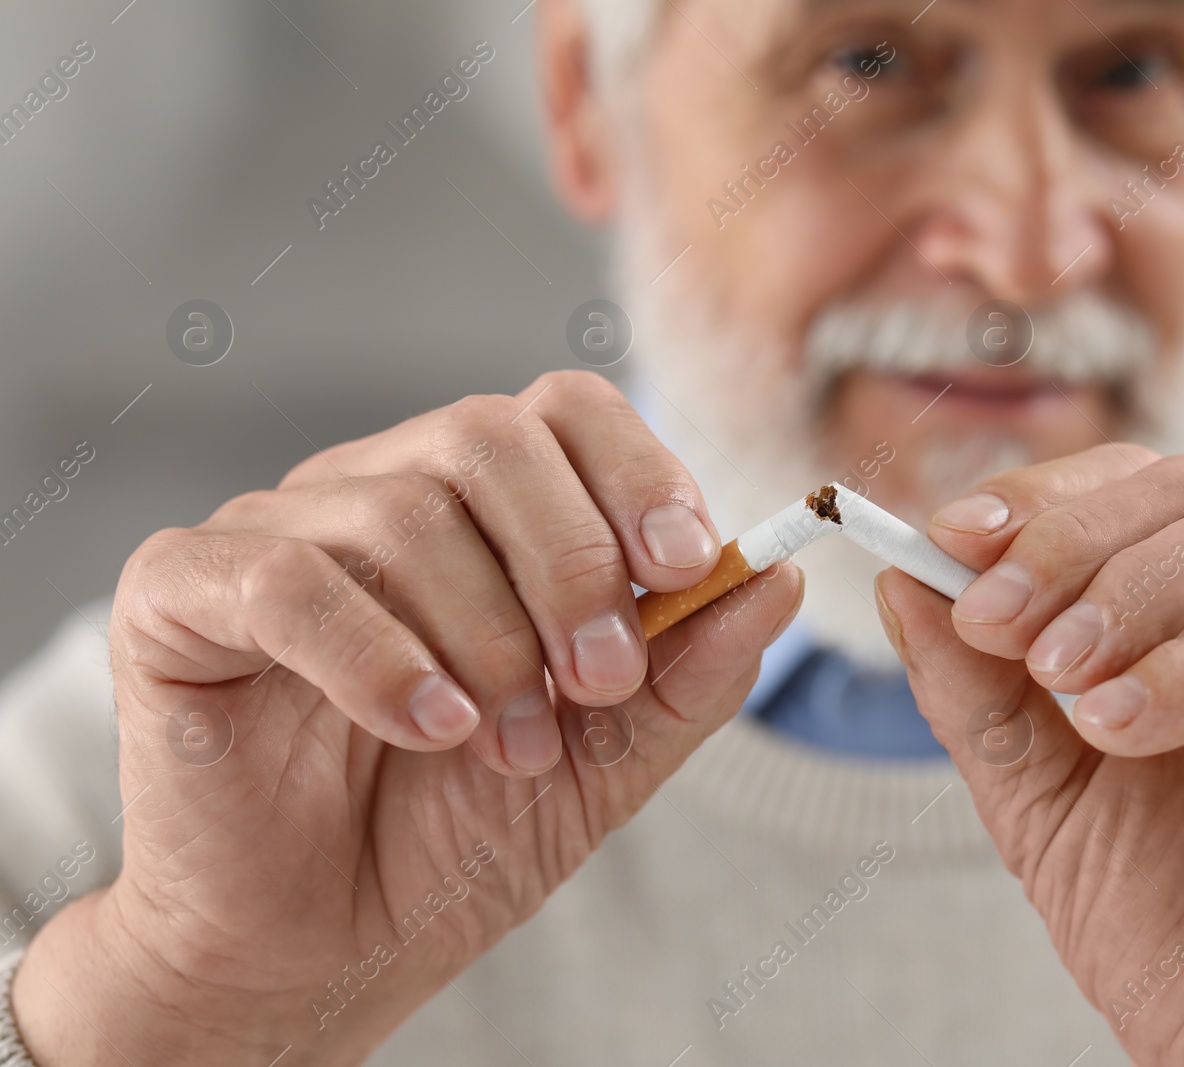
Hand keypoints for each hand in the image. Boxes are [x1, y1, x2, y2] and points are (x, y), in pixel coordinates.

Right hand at [13, 372, 800, 1065]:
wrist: (320, 946)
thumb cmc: (454, 836)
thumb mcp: (608, 757)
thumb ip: (691, 670)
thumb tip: (780, 578)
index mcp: (479, 511)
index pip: (564, 410)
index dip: (636, 470)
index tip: (687, 563)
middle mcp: (377, 494)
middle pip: (489, 437)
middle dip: (571, 562)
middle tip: (601, 679)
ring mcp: (276, 533)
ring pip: (402, 512)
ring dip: (487, 638)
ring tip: (508, 744)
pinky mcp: (183, 594)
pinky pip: (287, 579)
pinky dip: (379, 658)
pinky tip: (429, 729)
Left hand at [877, 444, 1183, 1066]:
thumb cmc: (1172, 929)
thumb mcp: (1038, 794)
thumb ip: (977, 691)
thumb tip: (903, 580)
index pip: (1141, 492)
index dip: (1046, 497)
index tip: (949, 538)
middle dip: (1077, 535)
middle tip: (993, 612)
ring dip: (1138, 589)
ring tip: (1062, 677)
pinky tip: (1122, 726)